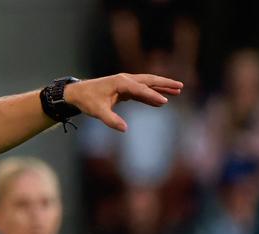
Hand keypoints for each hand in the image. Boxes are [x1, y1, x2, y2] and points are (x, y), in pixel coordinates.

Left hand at [64, 73, 182, 131]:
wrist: (77, 93)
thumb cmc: (87, 100)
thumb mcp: (98, 112)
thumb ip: (111, 120)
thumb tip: (125, 129)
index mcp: (121, 82)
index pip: (141, 89)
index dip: (153, 96)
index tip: (165, 101)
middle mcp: (125, 80)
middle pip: (149, 80)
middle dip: (165, 83)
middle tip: (180, 86)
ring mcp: (125, 83)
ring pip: (147, 84)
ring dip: (161, 87)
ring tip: (177, 91)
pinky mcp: (124, 89)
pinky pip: (141, 91)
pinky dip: (151, 95)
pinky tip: (160, 101)